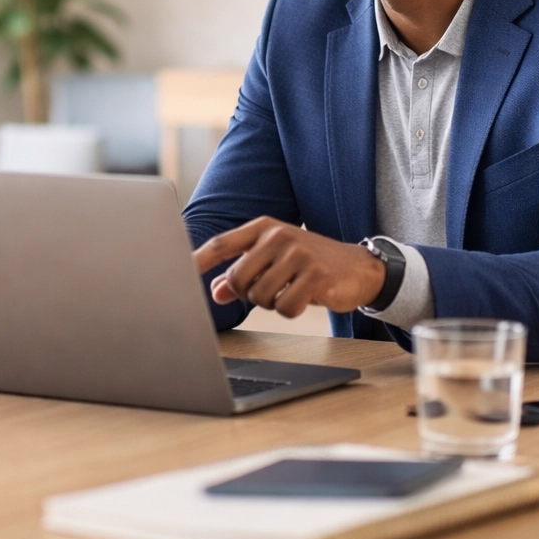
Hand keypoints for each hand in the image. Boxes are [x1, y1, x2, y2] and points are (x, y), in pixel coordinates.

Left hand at [193, 217, 386, 316]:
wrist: (357, 268)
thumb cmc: (308, 264)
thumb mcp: (274, 261)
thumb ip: (243, 272)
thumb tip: (216, 292)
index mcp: (263, 228)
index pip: (222, 244)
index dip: (199, 260)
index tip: (180, 273)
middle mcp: (278, 236)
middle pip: (239, 278)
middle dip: (247, 294)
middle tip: (268, 291)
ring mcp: (298, 254)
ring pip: (260, 296)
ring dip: (271, 303)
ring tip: (289, 291)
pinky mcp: (315, 275)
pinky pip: (285, 307)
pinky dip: (291, 310)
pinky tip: (304, 298)